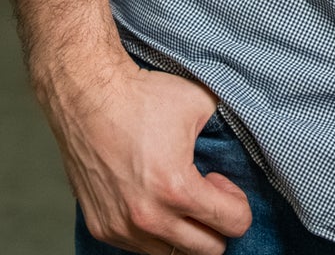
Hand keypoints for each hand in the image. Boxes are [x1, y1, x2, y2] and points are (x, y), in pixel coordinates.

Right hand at [43, 58, 253, 254]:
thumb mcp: (202, 105)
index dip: (237, 203)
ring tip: (175, 194)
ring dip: (183, 230)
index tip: (220, 182)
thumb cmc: (142, 97)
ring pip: (173, 253)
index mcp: (177, 190)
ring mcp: (122, 227)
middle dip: (216, 224)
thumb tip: (247, 147)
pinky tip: (151, 196)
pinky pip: (141, 247)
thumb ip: (228, 135)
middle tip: (203, 192)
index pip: (234, 225)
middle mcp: (148, 217)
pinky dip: (155, 230)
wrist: (87, 96)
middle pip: (208, 250)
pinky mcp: (101, 227)